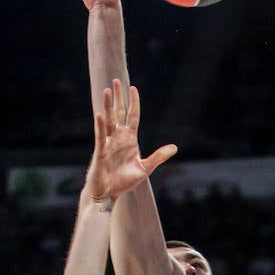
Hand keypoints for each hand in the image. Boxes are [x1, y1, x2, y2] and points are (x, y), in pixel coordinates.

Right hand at [88, 80, 177, 205]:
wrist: (108, 194)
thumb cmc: (124, 182)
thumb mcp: (145, 168)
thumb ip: (158, 156)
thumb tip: (174, 147)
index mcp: (129, 140)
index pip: (132, 117)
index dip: (133, 103)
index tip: (133, 88)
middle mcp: (118, 138)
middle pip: (118, 113)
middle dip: (118, 97)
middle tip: (116, 80)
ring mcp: (108, 143)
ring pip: (108, 120)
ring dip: (107, 105)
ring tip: (106, 90)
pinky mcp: (100, 151)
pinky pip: (100, 136)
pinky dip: (100, 125)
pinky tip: (100, 114)